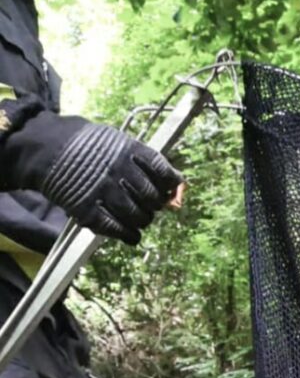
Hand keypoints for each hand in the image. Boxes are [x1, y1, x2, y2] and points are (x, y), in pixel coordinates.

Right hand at [40, 118, 183, 244]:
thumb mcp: (118, 142)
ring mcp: (104, 192)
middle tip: (148, 205)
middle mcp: (120, 172)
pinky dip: (129, 235)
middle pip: (153, 198)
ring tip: (137, 218)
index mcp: (129, 151)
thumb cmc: (86, 144)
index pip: (163, 172)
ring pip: (139, 217)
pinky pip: (118, 229)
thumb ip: (144, 161)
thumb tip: (176, 182)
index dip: (171, 184)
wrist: (45, 146)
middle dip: (155, 205)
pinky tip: (130, 235)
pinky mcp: (88, 209)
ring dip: (142, 220)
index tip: (170, 190)